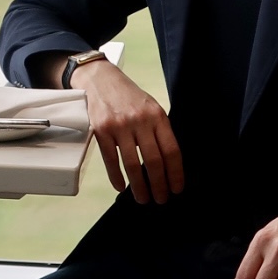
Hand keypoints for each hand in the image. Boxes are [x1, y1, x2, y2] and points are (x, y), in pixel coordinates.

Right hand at [77, 60, 184, 205]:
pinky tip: (121, 187)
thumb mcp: (150, 107)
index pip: (172, 150)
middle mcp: (140, 121)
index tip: (177, 188)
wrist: (100, 78)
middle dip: (159, 185)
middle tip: (161, 199)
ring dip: (139, 186)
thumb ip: (159, 130)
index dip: (176, 173)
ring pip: (133, 164)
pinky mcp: (101, 130)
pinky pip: (111, 159)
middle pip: (154, 161)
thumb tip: (168, 162)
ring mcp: (120, 126)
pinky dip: (116, 177)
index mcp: (158, 116)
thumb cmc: (128, 96)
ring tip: (143, 198)